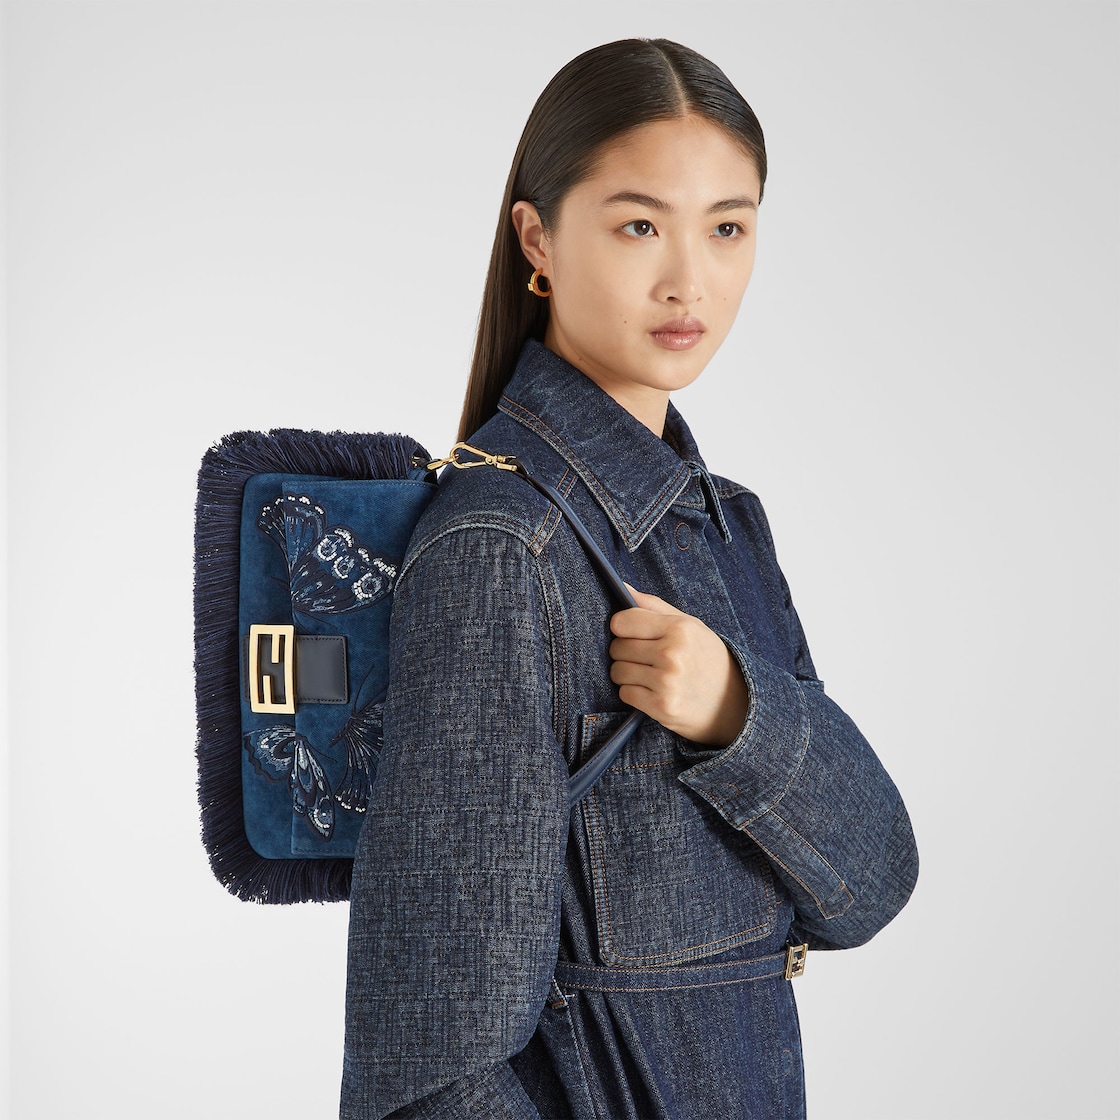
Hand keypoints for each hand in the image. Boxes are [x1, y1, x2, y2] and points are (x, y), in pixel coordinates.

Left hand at [608, 586, 750, 746]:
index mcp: (679, 628)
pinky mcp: (662, 706)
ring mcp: (667, 682)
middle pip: (617, 647)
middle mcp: (672, 653)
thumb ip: (653, 606)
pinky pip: (625, 693)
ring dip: (627, 674)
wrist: (734, 703)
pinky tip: (651, 691)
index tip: (632, 634)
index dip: (622, 628)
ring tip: (648, 675)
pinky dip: (633, 693)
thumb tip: (622, 587)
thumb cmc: (707, 658)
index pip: (622, 621)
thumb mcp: (690, 625)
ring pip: (617, 671)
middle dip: (625, 652)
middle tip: (645, 658)